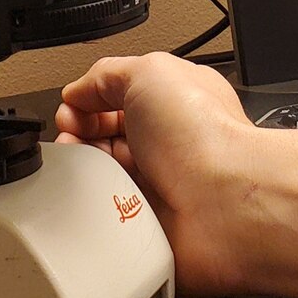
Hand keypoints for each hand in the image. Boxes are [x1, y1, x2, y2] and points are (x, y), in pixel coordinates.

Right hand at [56, 53, 260, 297]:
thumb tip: (78, 92)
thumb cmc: (204, 137)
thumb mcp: (149, 72)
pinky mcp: (149, 225)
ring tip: (89, 170)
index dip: (86, 103)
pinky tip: (100, 199)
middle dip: (77, 137)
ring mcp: (156, 185)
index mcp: (170, 101)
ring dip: (86, 173)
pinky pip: (107, 217)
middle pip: (101, 138)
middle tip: (74, 140)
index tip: (72, 111)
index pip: (113, 98)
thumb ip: (107, 74)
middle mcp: (164, 143)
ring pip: (100, 178)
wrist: (225, 204)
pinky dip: (96, 210)